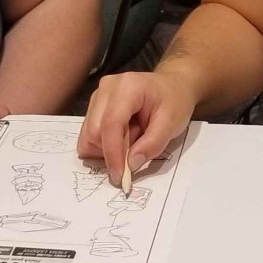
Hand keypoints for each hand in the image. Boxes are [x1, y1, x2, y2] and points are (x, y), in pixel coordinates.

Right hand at [78, 71, 194, 183]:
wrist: (172, 86)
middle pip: (94, 131)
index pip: (110, 124)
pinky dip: (103, 145)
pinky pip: (89, 134)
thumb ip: (152, 144)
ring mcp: (97, 96)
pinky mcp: (94, 106)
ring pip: (88, 134)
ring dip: (106, 149)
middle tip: (133, 157)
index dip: (112, 153)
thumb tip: (130, 164)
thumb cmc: (174, 102)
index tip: (120, 177)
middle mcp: (106, 89)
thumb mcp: (172, 123)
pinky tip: (123, 138)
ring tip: (131, 141)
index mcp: (127, 87)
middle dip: (110, 153)